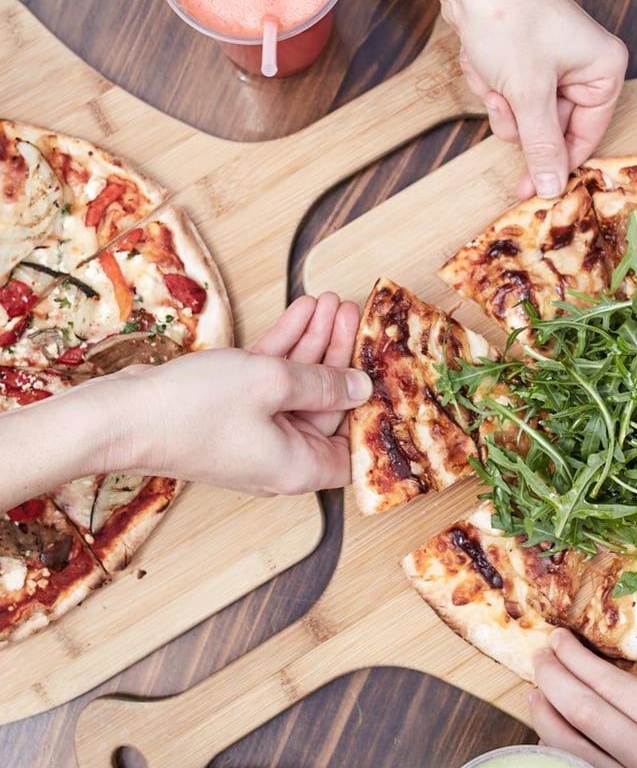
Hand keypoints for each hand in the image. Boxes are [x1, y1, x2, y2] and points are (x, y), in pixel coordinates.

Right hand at [102, 292, 370, 495]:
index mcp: (298, 466)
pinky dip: (285, 347)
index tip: (380, 370)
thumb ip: (324, 383)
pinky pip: (270, 380)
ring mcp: (254, 433)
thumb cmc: (193, 410)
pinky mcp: (232, 412)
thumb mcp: (272, 384)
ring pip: (298, 385)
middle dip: (339, 354)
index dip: (369, 411)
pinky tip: (301, 311)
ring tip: (330, 302)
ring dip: (314, 342)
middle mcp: (280, 455)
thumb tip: (361, 387)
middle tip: (351, 313)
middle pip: (327, 405)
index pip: (351, 448)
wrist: (124, 415)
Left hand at [446, 0, 626, 199]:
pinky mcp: (523, 58)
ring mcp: (553, 61)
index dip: (556, 162)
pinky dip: (489, 84)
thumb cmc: (507, 18)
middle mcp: (586, 65)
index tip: (527, 188)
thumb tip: (552, 186)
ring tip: (492, 72)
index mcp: (606, 69)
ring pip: (525, 115)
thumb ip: (542, 144)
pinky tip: (482, 59)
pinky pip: (508, 94)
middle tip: (503, 97)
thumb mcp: (528, 93)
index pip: (588, 135)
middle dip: (518, 118)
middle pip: (552, 128)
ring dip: (500, 102)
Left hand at [529, 628, 636, 767]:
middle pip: (588, 715)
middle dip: (554, 679)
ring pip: (578, 756)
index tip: (560, 639)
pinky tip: (554, 750)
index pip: (617, 689)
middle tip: (539, 655)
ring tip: (534, 694)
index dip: (579, 661)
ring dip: (548, 721)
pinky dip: (565, 763)